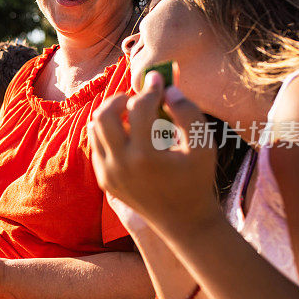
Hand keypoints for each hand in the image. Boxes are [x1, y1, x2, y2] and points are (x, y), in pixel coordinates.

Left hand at [88, 71, 222, 239]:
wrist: (183, 221)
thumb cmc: (196, 178)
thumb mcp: (203, 144)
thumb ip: (187, 111)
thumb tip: (167, 88)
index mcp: (146, 157)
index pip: (138, 108)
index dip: (149, 88)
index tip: (157, 78)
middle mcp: (120, 165)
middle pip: (104, 116)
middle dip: (119, 99)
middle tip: (136, 98)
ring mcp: (108, 174)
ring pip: (95, 129)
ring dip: (111, 115)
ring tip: (133, 116)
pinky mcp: (103, 179)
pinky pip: (97, 145)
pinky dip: (109, 133)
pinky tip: (129, 134)